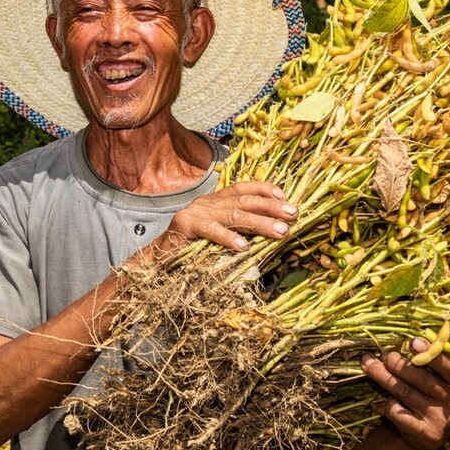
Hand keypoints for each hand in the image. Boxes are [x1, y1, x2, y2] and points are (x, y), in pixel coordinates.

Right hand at [149, 181, 297, 254]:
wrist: (156, 262)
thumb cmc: (190, 252)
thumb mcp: (218, 238)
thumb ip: (238, 232)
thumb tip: (271, 233)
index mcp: (216, 202)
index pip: (243, 188)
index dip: (265, 189)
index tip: (285, 196)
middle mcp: (207, 202)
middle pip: (243, 200)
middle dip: (271, 206)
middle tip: (293, 214)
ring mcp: (195, 212)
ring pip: (232, 214)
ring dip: (259, 222)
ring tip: (280, 231)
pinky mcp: (184, 225)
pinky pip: (210, 230)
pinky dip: (227, 238)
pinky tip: (243, 247)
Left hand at [362, 337, 449, 449]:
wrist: (422, 436)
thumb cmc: (429, 395)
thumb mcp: (439, 378)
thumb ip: (430, 360)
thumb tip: (410, 339)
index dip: (431, 353)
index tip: (412, 342)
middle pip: (422, 378)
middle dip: (398, 363)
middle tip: (384, 355)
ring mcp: (439, 419)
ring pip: (405, 392)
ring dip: (382, 375)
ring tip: (368, 363)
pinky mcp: (425, 434)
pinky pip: (398, 412)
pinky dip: (389, 404)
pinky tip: (386, 399)